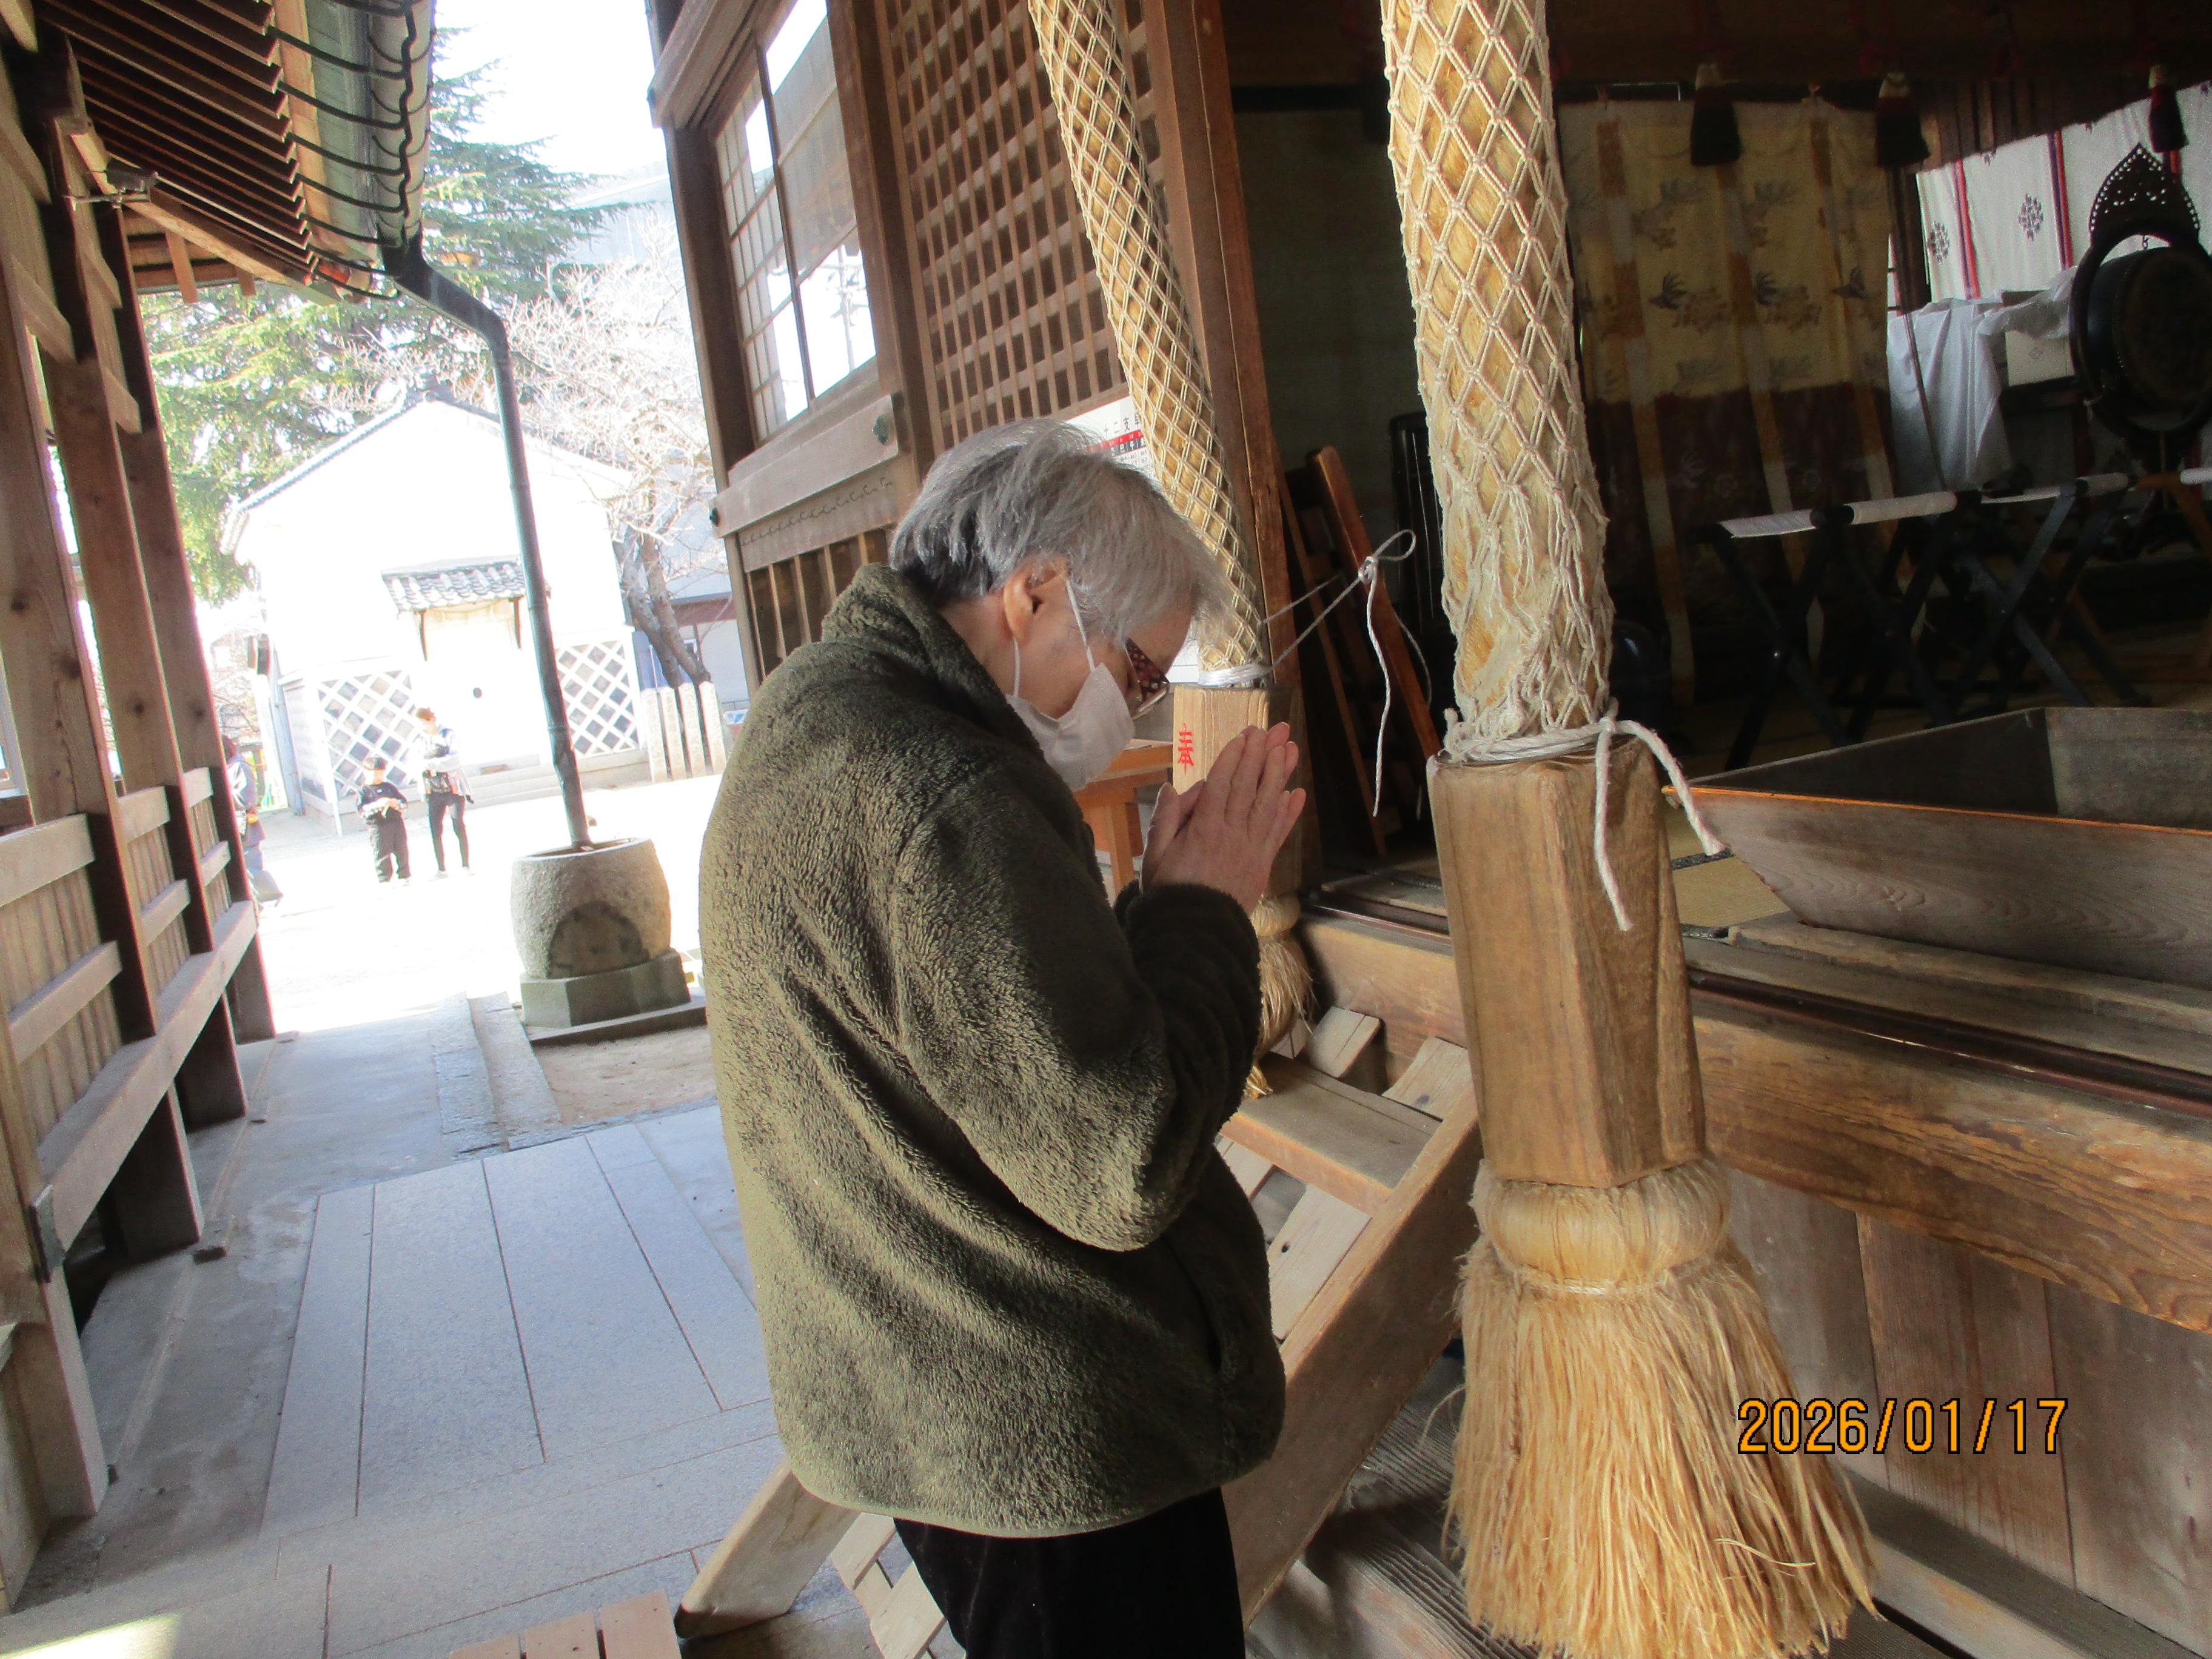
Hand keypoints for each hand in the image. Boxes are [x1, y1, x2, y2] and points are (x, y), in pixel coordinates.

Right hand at [1142, 723, 1305, 911]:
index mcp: (1203, 829)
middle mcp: (1231, 833)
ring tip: (1289, 749)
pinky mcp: (1262, 864)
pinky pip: (1278, 833)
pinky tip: (1297, 793)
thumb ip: (1165, 820)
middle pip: (1248, 787)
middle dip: (1261, 755)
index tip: (1245, 736)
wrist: (1196, 932)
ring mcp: (1250, 848)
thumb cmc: (1170, 893)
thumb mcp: (1155, 857)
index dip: (1234, 758)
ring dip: (1279, 774)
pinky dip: (1288, 813)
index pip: (1221, 784)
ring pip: (1267, 804)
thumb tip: (1172, 788)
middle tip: (1273, 730)